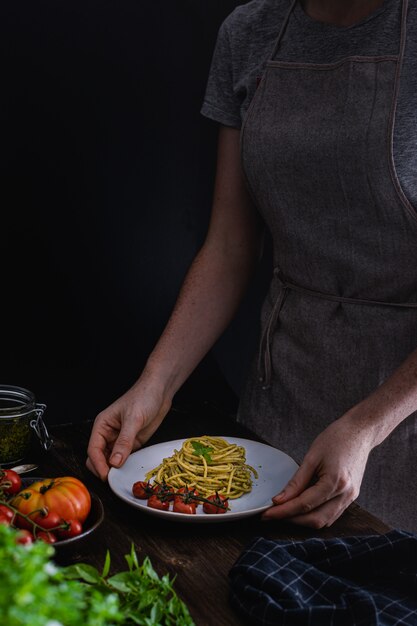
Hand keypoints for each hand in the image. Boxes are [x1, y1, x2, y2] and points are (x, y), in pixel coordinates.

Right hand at [86, 377, 171, 480]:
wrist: (160, 391)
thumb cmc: (143, 397)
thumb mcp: (133, 419)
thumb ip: (124, 441)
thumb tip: (115, 462)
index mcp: (102, 425)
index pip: (93, 449)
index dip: (98, 464)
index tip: (106, 476)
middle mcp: (108, 434)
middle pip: (98, 457)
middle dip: (103, 469)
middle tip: (114, 479)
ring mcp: (120, 440)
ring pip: (111, 461)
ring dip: (115, 469)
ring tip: (123, 477)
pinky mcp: (132, 444)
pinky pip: (125, 459)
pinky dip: (126, 466)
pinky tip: (131, 470)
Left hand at [262, 412, 374, 527]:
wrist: (359, 432)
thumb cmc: (336, 438)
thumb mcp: (311, 457)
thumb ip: (296, 482)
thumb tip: (280, 500)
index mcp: (335, 482)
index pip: (304, 505)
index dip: (283, 512)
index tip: (267, 514)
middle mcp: (345, 495)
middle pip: (315, 519)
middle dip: (292, 520)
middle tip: (272, 515)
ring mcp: (350, 498)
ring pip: (324, 521)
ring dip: (303, 520)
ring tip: (284, 512)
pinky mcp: (351, 497)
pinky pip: (331, 515)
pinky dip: (315, 515)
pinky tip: (302, 508)